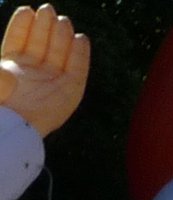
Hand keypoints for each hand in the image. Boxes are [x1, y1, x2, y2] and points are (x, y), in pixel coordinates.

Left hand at [0, 7, 89, 137]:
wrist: (16, 131)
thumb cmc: (1, 107)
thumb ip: (0, 75)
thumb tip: (9, 71)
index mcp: (11, 65)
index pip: (19, 40)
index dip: (23, 25)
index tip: (27, 11)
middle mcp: (33, 72)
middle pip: (40, 43)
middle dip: (44, 26)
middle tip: (48, 10)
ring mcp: (52, 82)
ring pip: (59, 53)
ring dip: (62, 36)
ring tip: (63, 21)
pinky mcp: (71, 93)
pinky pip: (78, 70)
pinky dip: (81, 55)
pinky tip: (81, 39)